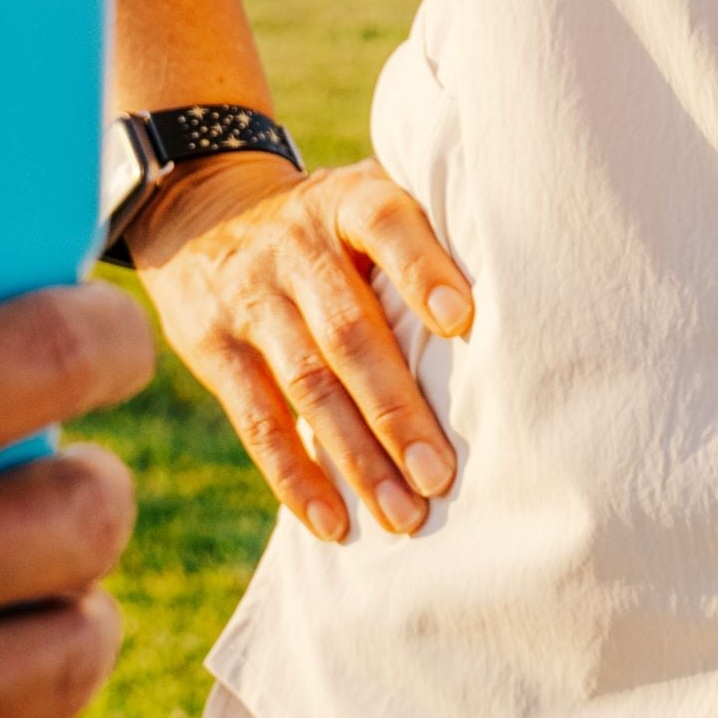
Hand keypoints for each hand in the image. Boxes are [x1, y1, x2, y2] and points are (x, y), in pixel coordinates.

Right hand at [129, 154, 470, 550]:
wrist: (201, 208)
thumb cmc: (325, 221)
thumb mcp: (362, 194)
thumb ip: (422, 233)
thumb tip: (516, 297)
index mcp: (348, 203)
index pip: (387, 226)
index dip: (424, 271)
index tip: (463, 323)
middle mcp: (296, 248)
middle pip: (348, 331)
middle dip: (397, 409)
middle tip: (440, 475)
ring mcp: (251, 300)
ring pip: (308, 385)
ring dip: (357, 457)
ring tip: (403, 514)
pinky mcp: (213, 349)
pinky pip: (256, 421)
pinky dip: (296, 478)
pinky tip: (333, 522)